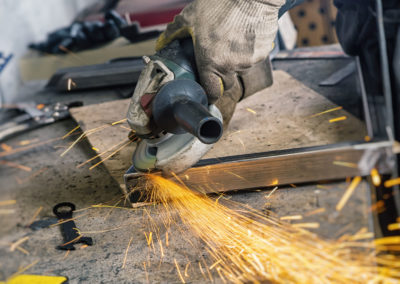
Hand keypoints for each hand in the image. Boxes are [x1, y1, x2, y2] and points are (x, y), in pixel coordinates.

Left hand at [156, 0, 283, 124]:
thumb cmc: (221, 5)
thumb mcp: (190, 17)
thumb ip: (173, 33)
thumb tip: (162, 43)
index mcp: (211, 62)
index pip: (212, 92)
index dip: (209, 94)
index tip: (207, 91)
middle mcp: (231, 66)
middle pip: (226, 82)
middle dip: (221, 75)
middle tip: (217, 58)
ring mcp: (248, 61)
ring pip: (240, 69)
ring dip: (234, 60)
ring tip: (230, 40)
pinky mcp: (262, 53)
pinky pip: (253, 58)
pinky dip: (248, 51)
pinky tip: (243, 35)